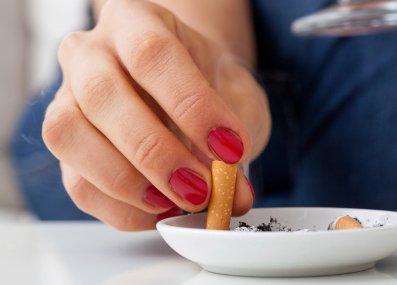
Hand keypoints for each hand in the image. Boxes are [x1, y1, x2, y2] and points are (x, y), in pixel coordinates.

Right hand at [42, 0, 270, 229]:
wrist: (182, 87)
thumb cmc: (208, 83)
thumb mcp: (236, 97)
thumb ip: (238, 137)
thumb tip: (233, 196)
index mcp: (135, 21)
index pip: (153, 54)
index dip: (192, 106)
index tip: (231, 148)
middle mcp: (90, 52)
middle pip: (102, 95)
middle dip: (156, 153)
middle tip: (201, 188)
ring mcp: (66, 97)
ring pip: (69, 136)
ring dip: (128, 182)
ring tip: (177, 202)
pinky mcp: (66, 145)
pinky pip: (77, 182)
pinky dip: (120, 207)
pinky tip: (159, 208)